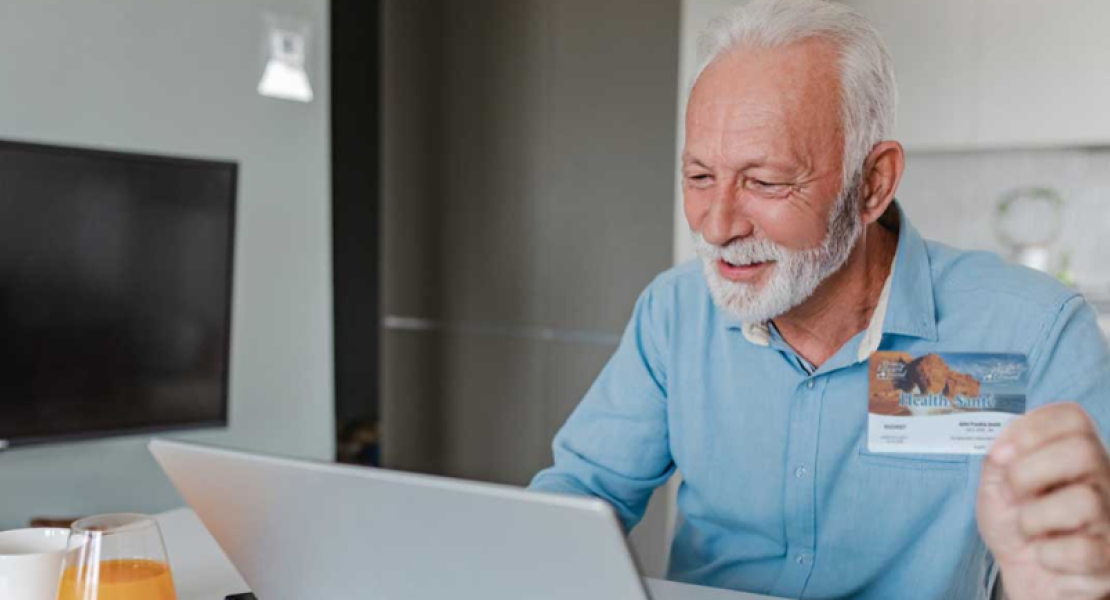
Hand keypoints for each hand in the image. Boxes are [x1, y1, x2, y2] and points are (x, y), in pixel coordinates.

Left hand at [978, 402, 1109, 599]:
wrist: (1026, 576)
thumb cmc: (1015, 525)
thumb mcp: (995, 485)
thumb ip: (998, 459)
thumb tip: (1006, 450)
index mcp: (1075, 454)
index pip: (1071, 416)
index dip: (1031, 428)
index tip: (1003, 454)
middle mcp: (1103, 479)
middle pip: (1083, 450)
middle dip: (1029, 472)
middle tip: (1015, 493)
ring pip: (1083, 502)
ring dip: (1035, 520)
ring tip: (1031, 530)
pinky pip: (1080, 551)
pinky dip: (1049, 556)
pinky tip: (1048, 556)